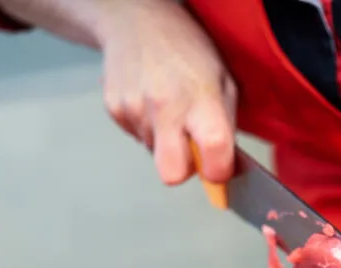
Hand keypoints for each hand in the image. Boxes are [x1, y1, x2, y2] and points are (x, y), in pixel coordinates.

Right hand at [100, 1, 236, 183]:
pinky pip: (137, 138)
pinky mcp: (114, 110)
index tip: (219, 167)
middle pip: (172, 174)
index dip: (219, 171)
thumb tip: (226, 168)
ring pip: (155, 155)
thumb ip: (225, 126)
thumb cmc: (186, 50)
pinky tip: (151, 101)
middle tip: (191, 150)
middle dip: (184, 170)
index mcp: (200, 99)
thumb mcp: (222, 80)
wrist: (135, 19)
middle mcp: (166, 106)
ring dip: (166, 141)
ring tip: (170, 108)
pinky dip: (148, 128)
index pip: (214, 154)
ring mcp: (135, 109)